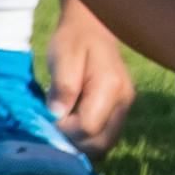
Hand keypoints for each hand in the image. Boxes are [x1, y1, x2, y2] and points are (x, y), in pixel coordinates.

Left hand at [42, 0, 138, 148]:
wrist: (92, 29)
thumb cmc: (74, 40)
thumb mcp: (63, 56)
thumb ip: (62, 86)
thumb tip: (56, 115)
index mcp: (110, 86)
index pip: (88, 127)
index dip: (65, 129)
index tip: (50, 116)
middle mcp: (124, 101)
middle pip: (100, 143)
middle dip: (73, 143)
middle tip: (53, 127)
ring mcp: (125, 108)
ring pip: (104, 145)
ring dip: (80, 145)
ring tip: (61, 128)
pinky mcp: (120, 112)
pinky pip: (105, 138)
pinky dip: (87, 140)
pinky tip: (71, 128)